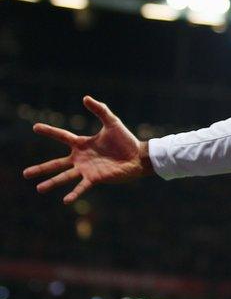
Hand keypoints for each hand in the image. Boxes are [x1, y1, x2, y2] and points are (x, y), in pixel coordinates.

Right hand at [23, 95, 152, 203]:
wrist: (138, 156)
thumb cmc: (125, 140)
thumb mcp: (112, 122)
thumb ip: (100, 110)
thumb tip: (85, 98)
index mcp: (82, 144)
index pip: (62, 136)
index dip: (49, 131)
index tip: (35, 127)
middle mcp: (81, 158)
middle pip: (56, 164)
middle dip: (41, 169)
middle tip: (25, 173)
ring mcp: (87, 169)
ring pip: (65, 177)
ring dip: (52, 183)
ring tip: (38, 188)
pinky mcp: (96, 178)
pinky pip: (82, 186)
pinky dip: (74, 193)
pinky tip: (65, 200)